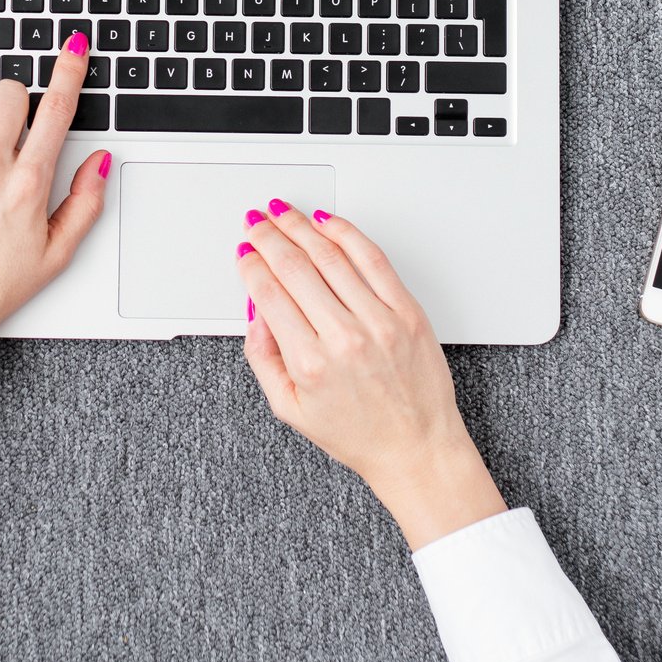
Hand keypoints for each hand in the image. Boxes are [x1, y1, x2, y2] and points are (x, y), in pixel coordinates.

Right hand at [236, 202, 505, 548]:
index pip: (269, 294)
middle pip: (294, 267)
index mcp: (310, 364)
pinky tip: (328, 222)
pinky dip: (347, 233)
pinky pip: (373, 259)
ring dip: (300, 226)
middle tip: (256, 222)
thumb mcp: (289, 408)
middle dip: (268, 237)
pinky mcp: (407, 311)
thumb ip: (263, 358)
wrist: (416, 448)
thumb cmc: (359, 433)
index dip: (251, 265)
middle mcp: (344, 338)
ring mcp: (379, 321)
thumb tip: (255, 311)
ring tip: (284, 213)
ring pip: (330, 255)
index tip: (244, 253)